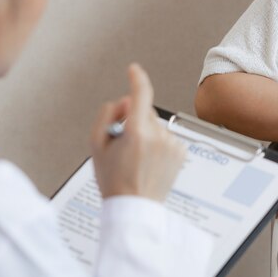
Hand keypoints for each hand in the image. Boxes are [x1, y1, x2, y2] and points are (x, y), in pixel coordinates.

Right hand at [91, 63, 186, 201]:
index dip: (137, 78)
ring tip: (137, 159)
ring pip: (156, 126)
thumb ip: (107, 115)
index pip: (141, 95)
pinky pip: (166, 138)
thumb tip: (124, 102)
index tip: (134, 69)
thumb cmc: (114, 180)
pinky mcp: (180, 153)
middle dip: (133, 120)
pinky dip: (158, 144)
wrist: (134, 207)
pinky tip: (150, 161)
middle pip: (144, 112)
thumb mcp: (96, 146)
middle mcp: (158, 136)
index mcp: (137, 132)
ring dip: (146, 134)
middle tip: (122, 144)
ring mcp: (172, 144)